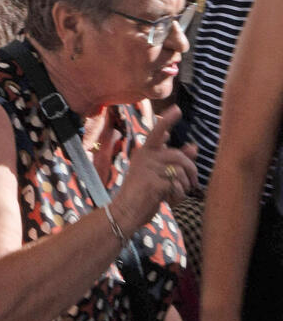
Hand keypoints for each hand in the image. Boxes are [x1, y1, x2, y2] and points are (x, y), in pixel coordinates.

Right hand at [116, 106, 199, 229]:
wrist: (126, 210)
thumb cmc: (144, 192)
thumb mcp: (160, 174)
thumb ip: (177, 160)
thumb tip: (194, 146)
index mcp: (145, 152)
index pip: (157, 132)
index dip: (167, 121)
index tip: (177, 109)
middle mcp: (145, 157)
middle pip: (179, 157)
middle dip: (191, 170)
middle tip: (194, 184)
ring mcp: (148, 169)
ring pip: (180, 172)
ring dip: (184, 186)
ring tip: (177, 194)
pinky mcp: (154, 182)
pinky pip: (177, 186)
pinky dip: (178, 196)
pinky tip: (169, 200)